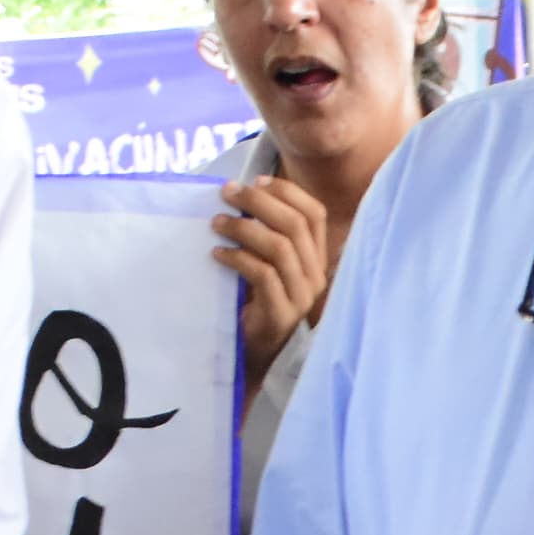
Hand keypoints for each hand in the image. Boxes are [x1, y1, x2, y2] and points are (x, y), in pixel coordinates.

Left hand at [215, 176, 337, 385]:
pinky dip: (237, 258)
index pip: (314, 214)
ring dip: (244, 228)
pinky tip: (218, 254)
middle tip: (228, 193)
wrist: (252, 354)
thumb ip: (263, 234)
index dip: (286, 192)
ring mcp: (301, 296)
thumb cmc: (254, 302)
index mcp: (316, 259)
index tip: (256, 180)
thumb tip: (238, 192)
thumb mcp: (265, 263)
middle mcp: (316, 276)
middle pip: (295, 225)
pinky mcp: (281, 314)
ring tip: (217, 223)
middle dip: (259, 202)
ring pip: (279, 247)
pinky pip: (263, 274)